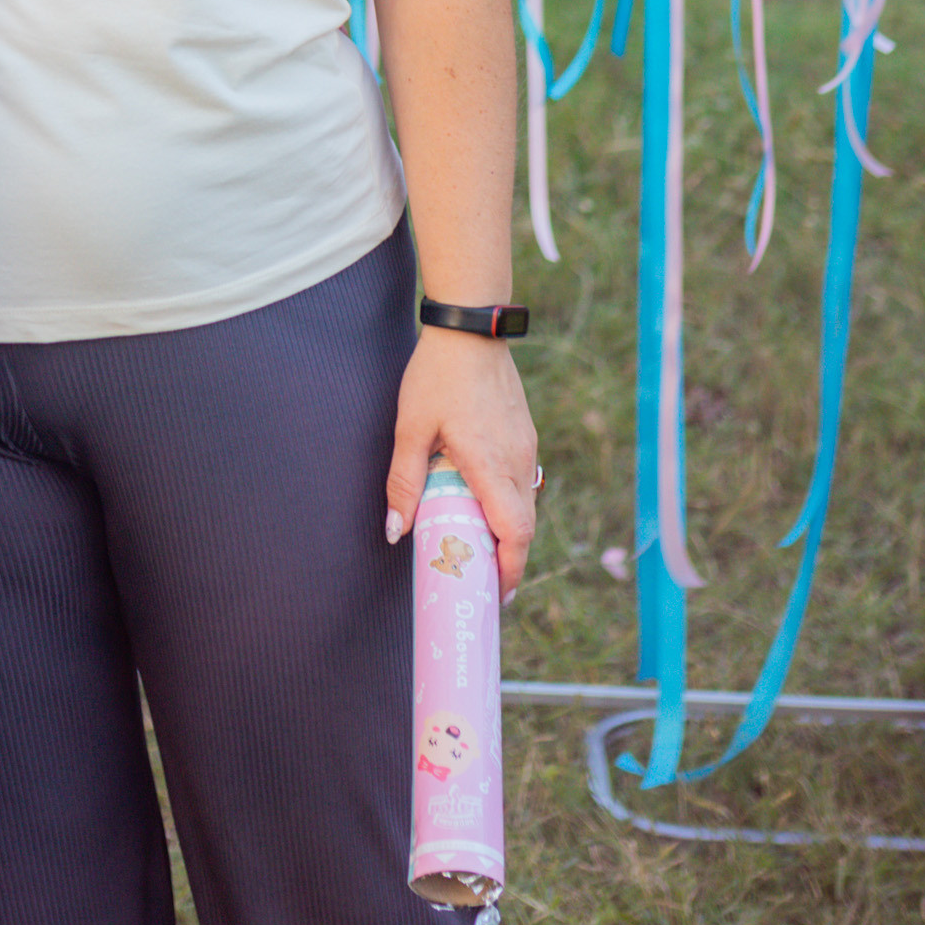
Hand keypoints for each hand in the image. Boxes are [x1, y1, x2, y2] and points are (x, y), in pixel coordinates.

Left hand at [384, 331, 538, 598]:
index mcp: (492, 464)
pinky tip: (481, 503)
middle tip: (481, 582)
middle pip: (524, 527)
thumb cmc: (436, 376)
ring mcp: (527, 447)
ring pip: (526, 506)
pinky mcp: (525, 435)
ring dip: (507, 532)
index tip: (495, 594)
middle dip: (507, 560)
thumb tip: (396, 532)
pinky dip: (508, 505)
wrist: (471, 329)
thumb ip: (404, 482)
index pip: (515, 533)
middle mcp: (518, 461)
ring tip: (476, 548)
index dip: (509, 569)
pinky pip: (523, 483)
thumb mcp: (410, 429)